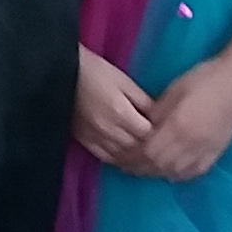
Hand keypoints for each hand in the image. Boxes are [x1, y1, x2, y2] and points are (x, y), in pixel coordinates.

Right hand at [72, 47, 154, 168]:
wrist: (61, 73)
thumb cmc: (95, 71)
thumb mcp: (124, 81)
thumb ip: (143, 101)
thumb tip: (159, 117)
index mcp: (121, 113)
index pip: (148, 134)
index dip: (161, 136)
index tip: (169, 135)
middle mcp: (109, 130)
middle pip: (137, 149)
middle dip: (152, 150)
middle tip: (164, 150)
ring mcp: (95, 138)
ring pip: (123, 158)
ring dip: (138, 159)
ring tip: (150, 158)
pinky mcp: (85, 141)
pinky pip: (106, 158)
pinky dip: (120, 160)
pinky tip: (128, 158)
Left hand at [130, 52, 231, 183]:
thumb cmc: (205, 77)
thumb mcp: (174, 90)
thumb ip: (156, 112)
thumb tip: (143, 128)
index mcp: (178, 126)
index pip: (148, 152)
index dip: (131, 156)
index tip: (119, 154)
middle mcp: (191, 144)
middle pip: (159, 166)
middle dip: (139, 167)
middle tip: (126, 164)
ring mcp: (206, 150)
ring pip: (174, 172)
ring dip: (156, 172)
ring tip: (143, 167)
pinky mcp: (217, 152)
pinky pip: (193, 172)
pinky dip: (177, 174)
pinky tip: (169, 170)